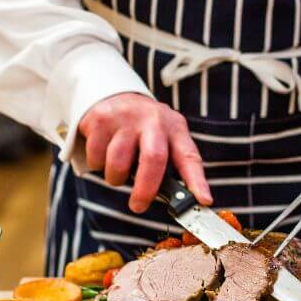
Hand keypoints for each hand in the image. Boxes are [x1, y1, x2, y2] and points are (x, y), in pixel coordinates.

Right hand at [79, 92, 211, 213]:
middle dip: (146, 190)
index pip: (190, 157)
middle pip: (154, 158)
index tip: (203, 200)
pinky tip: (103, 152)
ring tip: (117, 171)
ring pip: (118, 164)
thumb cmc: (142, 128)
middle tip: (138, 205)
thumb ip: (169, 164)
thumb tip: (176, 201)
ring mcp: (127, 117)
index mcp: (175, 128)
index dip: (197, 181)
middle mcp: (154, 120)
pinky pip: (96, 158)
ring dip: (115, 178)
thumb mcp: (163, 137)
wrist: (112, 94)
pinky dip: (97, 165)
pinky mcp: (101, 119)